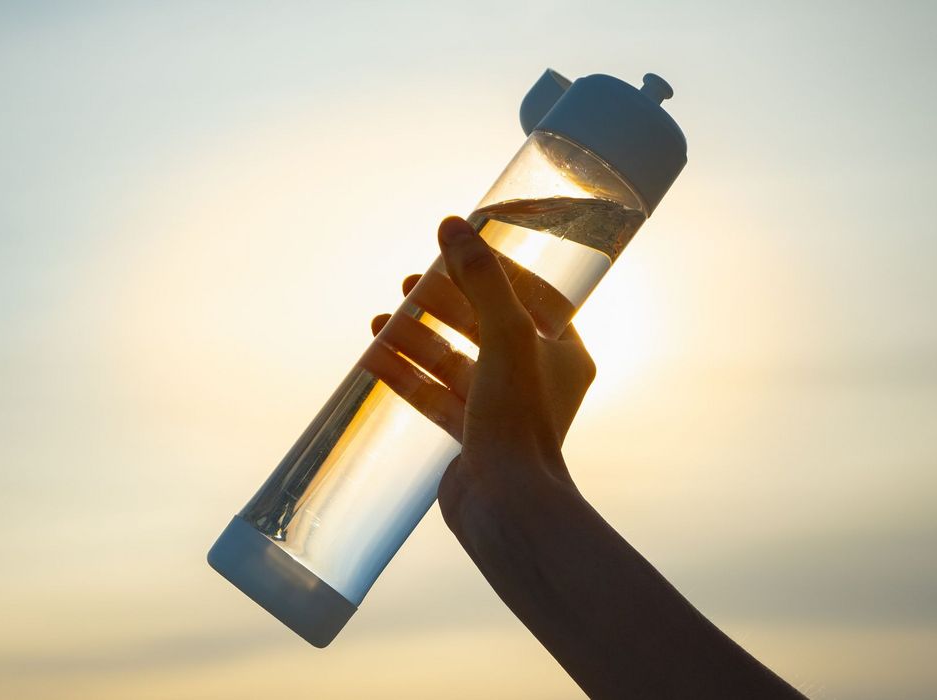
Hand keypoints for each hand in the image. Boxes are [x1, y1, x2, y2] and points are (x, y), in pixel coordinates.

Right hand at [358, 215, 595, 524]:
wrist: (507, 504)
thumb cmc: (519, 417)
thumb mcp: (504, 334)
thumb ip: (479, 278)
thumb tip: (451, 225)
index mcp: (563, 352)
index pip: (528, 297)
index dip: (489, 272)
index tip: (453, 253)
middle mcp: (536, 378)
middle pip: (483, 326)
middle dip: (443, 304)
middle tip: (408, 283)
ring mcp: (501, 409)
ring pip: (453, 361)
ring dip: (417, 338)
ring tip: (380, 320)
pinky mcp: (470, 437)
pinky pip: (435, 396)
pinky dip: (406, 375)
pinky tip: (373, 357)